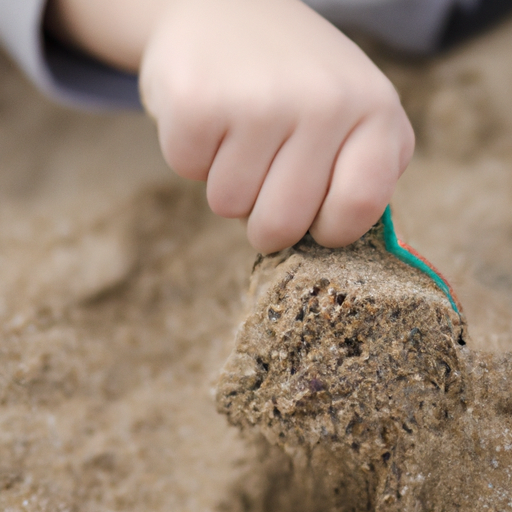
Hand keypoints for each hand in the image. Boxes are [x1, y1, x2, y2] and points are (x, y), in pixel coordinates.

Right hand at [140, 0, 414, 253]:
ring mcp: (261, 99)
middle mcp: (324, 102)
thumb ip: (361, 171)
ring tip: (237, 132)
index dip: (330, 230)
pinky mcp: (198, 99)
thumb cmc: (293, 79)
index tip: (314, 220)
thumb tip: (336, 236)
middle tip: (263, 182)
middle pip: (282, 224)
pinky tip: (210, 114)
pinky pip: (187, 171)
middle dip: (265, 222)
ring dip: (227, 182)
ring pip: (228, 205)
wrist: (227, 6)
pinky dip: (192, 154)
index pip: (359, 207)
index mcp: (374, 111)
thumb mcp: (351, 112)